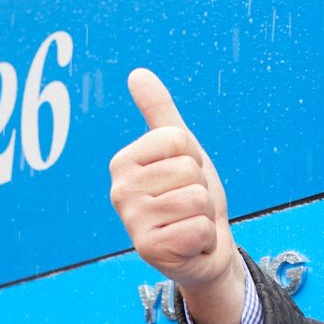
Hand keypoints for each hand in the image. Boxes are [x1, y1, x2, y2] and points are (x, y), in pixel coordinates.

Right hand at [109, 69, 247, 323]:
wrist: (203, 249)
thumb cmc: (190, 196)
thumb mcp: (182, 150)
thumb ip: (159, 112)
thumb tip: (138, 73)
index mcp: (123, 162)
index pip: (178, 140)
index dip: (193, 158)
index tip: (184, 177)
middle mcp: (120, 191)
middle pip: (189, 170)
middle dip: (201, 188)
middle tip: (188, 205)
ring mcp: (132, 222)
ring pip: (196, 199)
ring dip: (204, 214)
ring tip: (190, 223)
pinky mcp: (148, 250)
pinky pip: (198, 229)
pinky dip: (204, 238)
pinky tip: (190, 244)